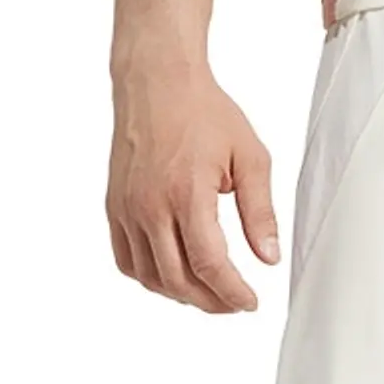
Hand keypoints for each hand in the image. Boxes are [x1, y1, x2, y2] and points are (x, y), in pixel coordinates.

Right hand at [106, 67, 277, 312]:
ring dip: (182, 295)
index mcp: (186, 193)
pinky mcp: (114, 207)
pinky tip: (175, 274)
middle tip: (235, 303)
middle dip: (212, 302)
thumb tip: (269, 258)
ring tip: (210, 292)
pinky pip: (127, 260)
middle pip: (179, 280)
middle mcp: (150, 206)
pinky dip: (151, 278)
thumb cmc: (203, 112)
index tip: (250, 302)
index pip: (209, 265)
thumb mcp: (250, 157)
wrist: (156, 80)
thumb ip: (260, 212)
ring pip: (151, 277)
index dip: (232, 293)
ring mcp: (127, 209)